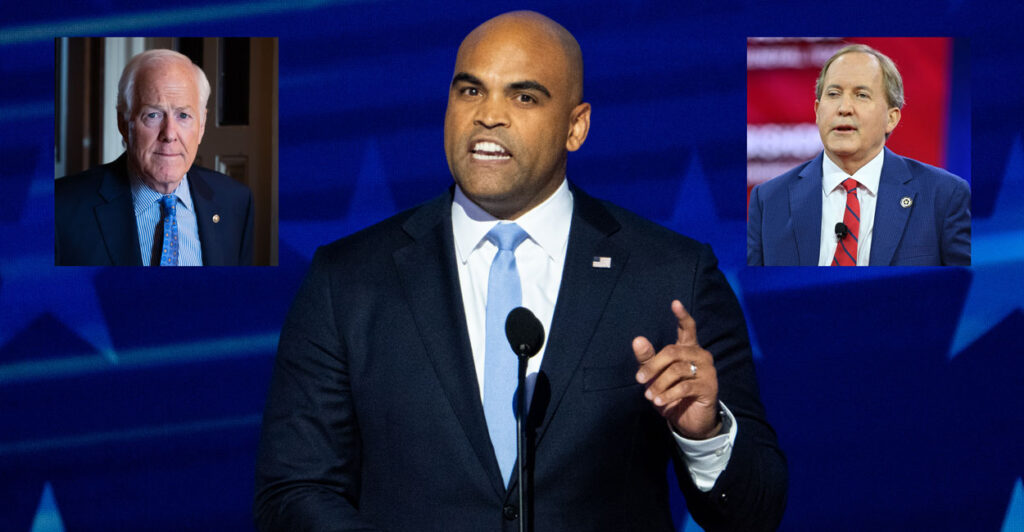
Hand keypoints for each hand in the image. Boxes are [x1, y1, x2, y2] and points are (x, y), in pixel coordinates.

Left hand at [633, 300, 720, 439]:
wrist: (689, 420)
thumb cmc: (671, 393)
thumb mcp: (655, 376)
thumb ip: (647, 358)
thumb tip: (637, 339)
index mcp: (689, 348)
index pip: (687, 328)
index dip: (682, 316)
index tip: (674, 303)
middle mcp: (700, 355)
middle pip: (672, 352)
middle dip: (653, 366)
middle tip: (639, 379)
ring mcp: (707, 371)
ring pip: (677, 370)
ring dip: (659, 384)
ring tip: (649, 396)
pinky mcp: (709, 387)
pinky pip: (684, 387)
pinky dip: (668, 394)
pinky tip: (658, 402)